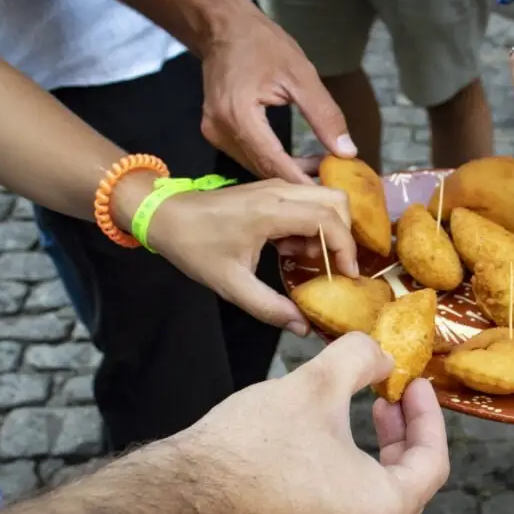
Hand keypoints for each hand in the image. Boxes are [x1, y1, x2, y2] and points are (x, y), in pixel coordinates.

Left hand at [146, 179, 357, 333]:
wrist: (166, 216)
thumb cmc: (195, 247)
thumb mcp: (231, 285)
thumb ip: (269, 307)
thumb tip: (303, 327)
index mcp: (270, 211)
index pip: (328, 220)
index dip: (345, 248)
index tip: (346, 275)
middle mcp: (279, 191)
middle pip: (337, 202)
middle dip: (343, 236)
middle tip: (329, 266)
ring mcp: (276, 187)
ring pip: (325, 199)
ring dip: (326, 231)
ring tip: (303, 260)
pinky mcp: (272, 189)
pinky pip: (308, 202)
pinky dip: (312, 226)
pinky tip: (289, 250)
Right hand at [169, 332, 449, 513]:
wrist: (176, 502)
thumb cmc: (249, 449)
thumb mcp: (316, 385)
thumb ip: (361, 360)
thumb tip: (381, 355)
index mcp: (381, 513)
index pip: (432, 463)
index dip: (427, 417)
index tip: (414, 385)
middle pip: (406, 486)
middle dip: (401, 435)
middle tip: (388, 395)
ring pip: (374, 503)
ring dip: (372, 457)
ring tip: (356, 414)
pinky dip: (345, 482)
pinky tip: (324, 448)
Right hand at [199, 6, 356, 182]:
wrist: (223, 27)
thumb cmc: (263, 44)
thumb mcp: (301, 75)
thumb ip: (325, 116)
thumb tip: (347, 152)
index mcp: (239, 116)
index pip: (275, 164)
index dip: (304, 183)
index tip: (332, 194)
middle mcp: (220, 131)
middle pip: (264, 171)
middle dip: (299, 179)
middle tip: (332, 180)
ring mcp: (214, 134)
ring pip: (256, 167)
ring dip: (287, 172)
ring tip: (319, 167)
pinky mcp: (215, 133)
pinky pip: (248, 156)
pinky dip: (273, 161)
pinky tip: (297, 159)